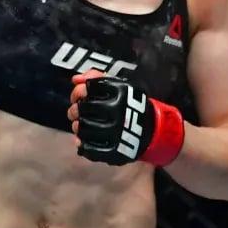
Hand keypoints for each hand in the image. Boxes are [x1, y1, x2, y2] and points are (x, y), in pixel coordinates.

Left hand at [68, 72, 184, 166]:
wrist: (152, 129)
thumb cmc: (128, 104)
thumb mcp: (118, 85)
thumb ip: (96, 77)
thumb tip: (75, 80)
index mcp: (120, 93)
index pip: (88, 88)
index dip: (79, 91)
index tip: (82, 95)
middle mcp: (118, 111)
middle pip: (82, 108)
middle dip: (75, 109)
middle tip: (77, 110)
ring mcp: (116, 132)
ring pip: (83, 128)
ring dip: (77, 125)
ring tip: (80, 124)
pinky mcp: (115, 150)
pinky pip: (90, 148)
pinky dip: (82, 144)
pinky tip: (82, 140)